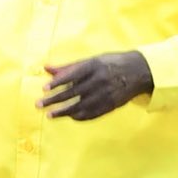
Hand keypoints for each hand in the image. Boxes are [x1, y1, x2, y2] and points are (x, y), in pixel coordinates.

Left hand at [39, 50, 153, 120]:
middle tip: (39, 104)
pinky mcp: (111, 105)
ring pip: (81, 106)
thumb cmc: (110, 63)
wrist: (138, 72)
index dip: (57, 83)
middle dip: (55, 100)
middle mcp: (99, 80)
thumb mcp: (91, 60)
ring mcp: (106, 94)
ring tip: (50, 115)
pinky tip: (69, 116)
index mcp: (94, 66)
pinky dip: (80, 116)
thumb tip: (46, 68)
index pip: (72, 76)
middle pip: (73, 93)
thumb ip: (68, 66)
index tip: (44, 89)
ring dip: (64, 112)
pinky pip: (92, 113)